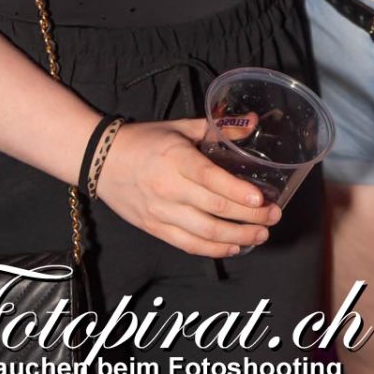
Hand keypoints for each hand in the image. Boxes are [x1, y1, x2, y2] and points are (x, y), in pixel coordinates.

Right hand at [94, 118, 280, 257]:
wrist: (101, 161)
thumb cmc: (145, 139)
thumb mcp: (180, 127)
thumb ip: (216, 128)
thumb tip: (252, 123)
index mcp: (176, 158)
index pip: (210, 179)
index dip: (237, 192)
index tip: (261, 199)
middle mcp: (168, 188)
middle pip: (214, 209)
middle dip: (249, 217)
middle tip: (273, 217)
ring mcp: (160, 212)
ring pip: (204, 233)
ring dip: (237, 238)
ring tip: (261, 236)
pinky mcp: (154, 228)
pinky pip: (188, 245)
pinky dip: (213, 249)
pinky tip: (233, 248)